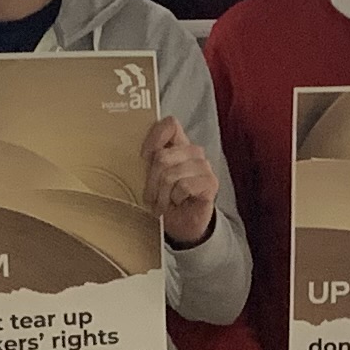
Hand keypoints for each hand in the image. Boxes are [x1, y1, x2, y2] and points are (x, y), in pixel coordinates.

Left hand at [146, 117, 218, 247]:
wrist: (183, 224)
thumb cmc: (166, 199)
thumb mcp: (151, 178)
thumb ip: (147, 162)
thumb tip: (138, 155)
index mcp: (178, 144)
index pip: (170, 124)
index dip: (154, 138)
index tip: (143, 157)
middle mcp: (193, 152)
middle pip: (163, 156)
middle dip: (151, 182)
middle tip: (150, 197)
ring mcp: (204, 166)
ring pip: (171, 174)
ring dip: (162, 195)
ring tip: (162, 204)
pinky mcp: (210, 182)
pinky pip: (184, 186)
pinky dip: (175, 199)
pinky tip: (178, 203)